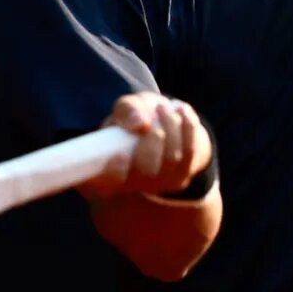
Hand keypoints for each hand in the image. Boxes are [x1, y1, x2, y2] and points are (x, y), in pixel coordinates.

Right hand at [78, 92, 212, 199]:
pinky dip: (187, 128)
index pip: (102, 183)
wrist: (163, 129)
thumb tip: (140, 123)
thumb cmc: (137, 119)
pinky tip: (182, 112)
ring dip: (170, 127)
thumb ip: (127, 110)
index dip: (113, 173)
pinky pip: (190, 153)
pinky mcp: (179, 178)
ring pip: (171, 158)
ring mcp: (157, 184)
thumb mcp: (127, 108)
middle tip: (152, 116)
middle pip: (146, 170)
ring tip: (163, 108)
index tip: (121, 155)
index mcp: (105, 170)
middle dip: (153, 138)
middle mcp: (129, 183)